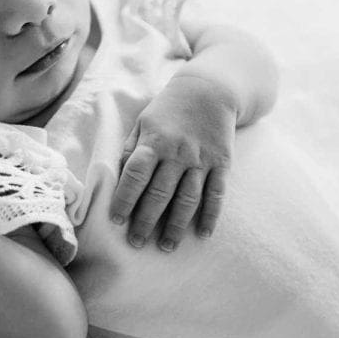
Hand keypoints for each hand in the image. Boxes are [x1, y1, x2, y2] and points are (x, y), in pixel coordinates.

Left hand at [110, 75, 235, 251]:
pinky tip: (202, 234)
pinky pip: (216, 194)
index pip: (135, 175)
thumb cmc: (168, 110)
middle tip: (136, 243)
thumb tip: (116, 178)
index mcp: (154, 141)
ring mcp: (202, 159)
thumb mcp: (143, 122)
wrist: (210, 89)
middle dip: (146, 220)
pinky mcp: (223, 163)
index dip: (124, 199)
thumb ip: (130, 150)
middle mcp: (177, 152)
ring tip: (166, 247)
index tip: (116, 220)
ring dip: (176, 226)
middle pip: (160, 193)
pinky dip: (211, 216)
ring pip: (188, 198)